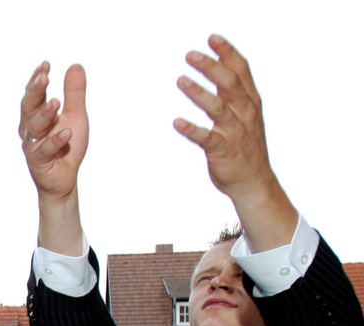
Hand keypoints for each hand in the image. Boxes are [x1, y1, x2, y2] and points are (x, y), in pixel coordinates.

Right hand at [20, 61, 87, 253]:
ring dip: (44, 114)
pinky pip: (45, 150)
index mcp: (37, 114)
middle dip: (35, 92)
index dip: (37, 79)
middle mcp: (30, 128)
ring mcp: (32, 145)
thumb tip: (75, 65)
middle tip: (44, 77)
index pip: (34, 94)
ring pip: (34, 127)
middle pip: (28, 106)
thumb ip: (74, 94)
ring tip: (56, 102)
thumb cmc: (66, 146)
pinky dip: (56, 141)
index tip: (46, 65)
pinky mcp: (38, 162)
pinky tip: (67, 132)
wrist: (65, 178)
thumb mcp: (75, 115)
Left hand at [173, 34, 295, 248]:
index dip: (228, 53)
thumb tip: (219, 67)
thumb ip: (233, 92)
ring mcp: (234, 132)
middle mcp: (244, 114)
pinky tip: (176, 122)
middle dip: (211, 67)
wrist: (254, 182)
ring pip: (218, 108)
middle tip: (190, 54)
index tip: (212, 38)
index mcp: (250, 102)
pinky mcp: (223, 151)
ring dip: (199, 93)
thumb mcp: (245, 114)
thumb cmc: (245, 146)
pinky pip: (206, 138)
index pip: (241, 71)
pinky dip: (191, 130)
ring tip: (180, 79)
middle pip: (229, 84)